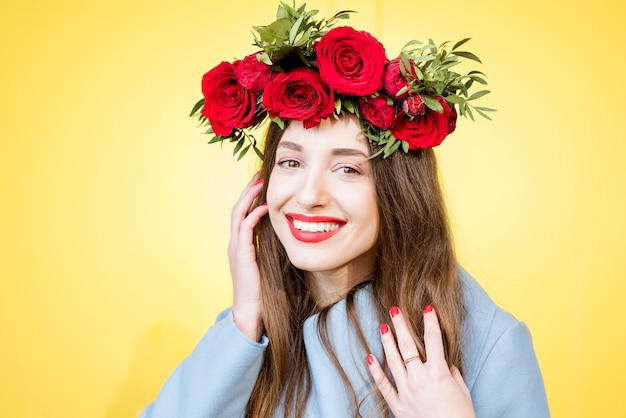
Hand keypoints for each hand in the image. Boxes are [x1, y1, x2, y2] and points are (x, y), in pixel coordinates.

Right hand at [228, 175, 268, 341]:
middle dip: (248, 190)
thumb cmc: (262, 291)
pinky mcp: (241, 254)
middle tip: (259, 175)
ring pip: (238, 214)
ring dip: (249, 197)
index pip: (243, 214)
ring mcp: (236, 248)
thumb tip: (288, 236)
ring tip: (259, 183)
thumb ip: (271, 249)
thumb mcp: (267, 264)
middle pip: (238, 208)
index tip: (262, 184)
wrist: (250, 312)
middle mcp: (235, 243)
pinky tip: (265, 207)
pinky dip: (253, 214)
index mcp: (241, 245)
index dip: (251, 198)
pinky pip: (245, 228)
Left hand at [367, 306, 474, 417]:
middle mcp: (420, 379)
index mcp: (438, 373)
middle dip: (401, 325)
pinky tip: (369, 357)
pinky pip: (383, 385)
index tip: (428, 308)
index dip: (431, 322)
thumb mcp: (462, 392)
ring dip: (387, 342)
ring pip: (392, 361)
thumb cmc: (461, 417)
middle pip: (408, 346)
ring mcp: (406, 391)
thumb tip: (446, 365)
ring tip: (382, 326)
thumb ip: (452, 374)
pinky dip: (375, 371)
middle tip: (394, 309)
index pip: (434, 340)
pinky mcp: (398, 405)